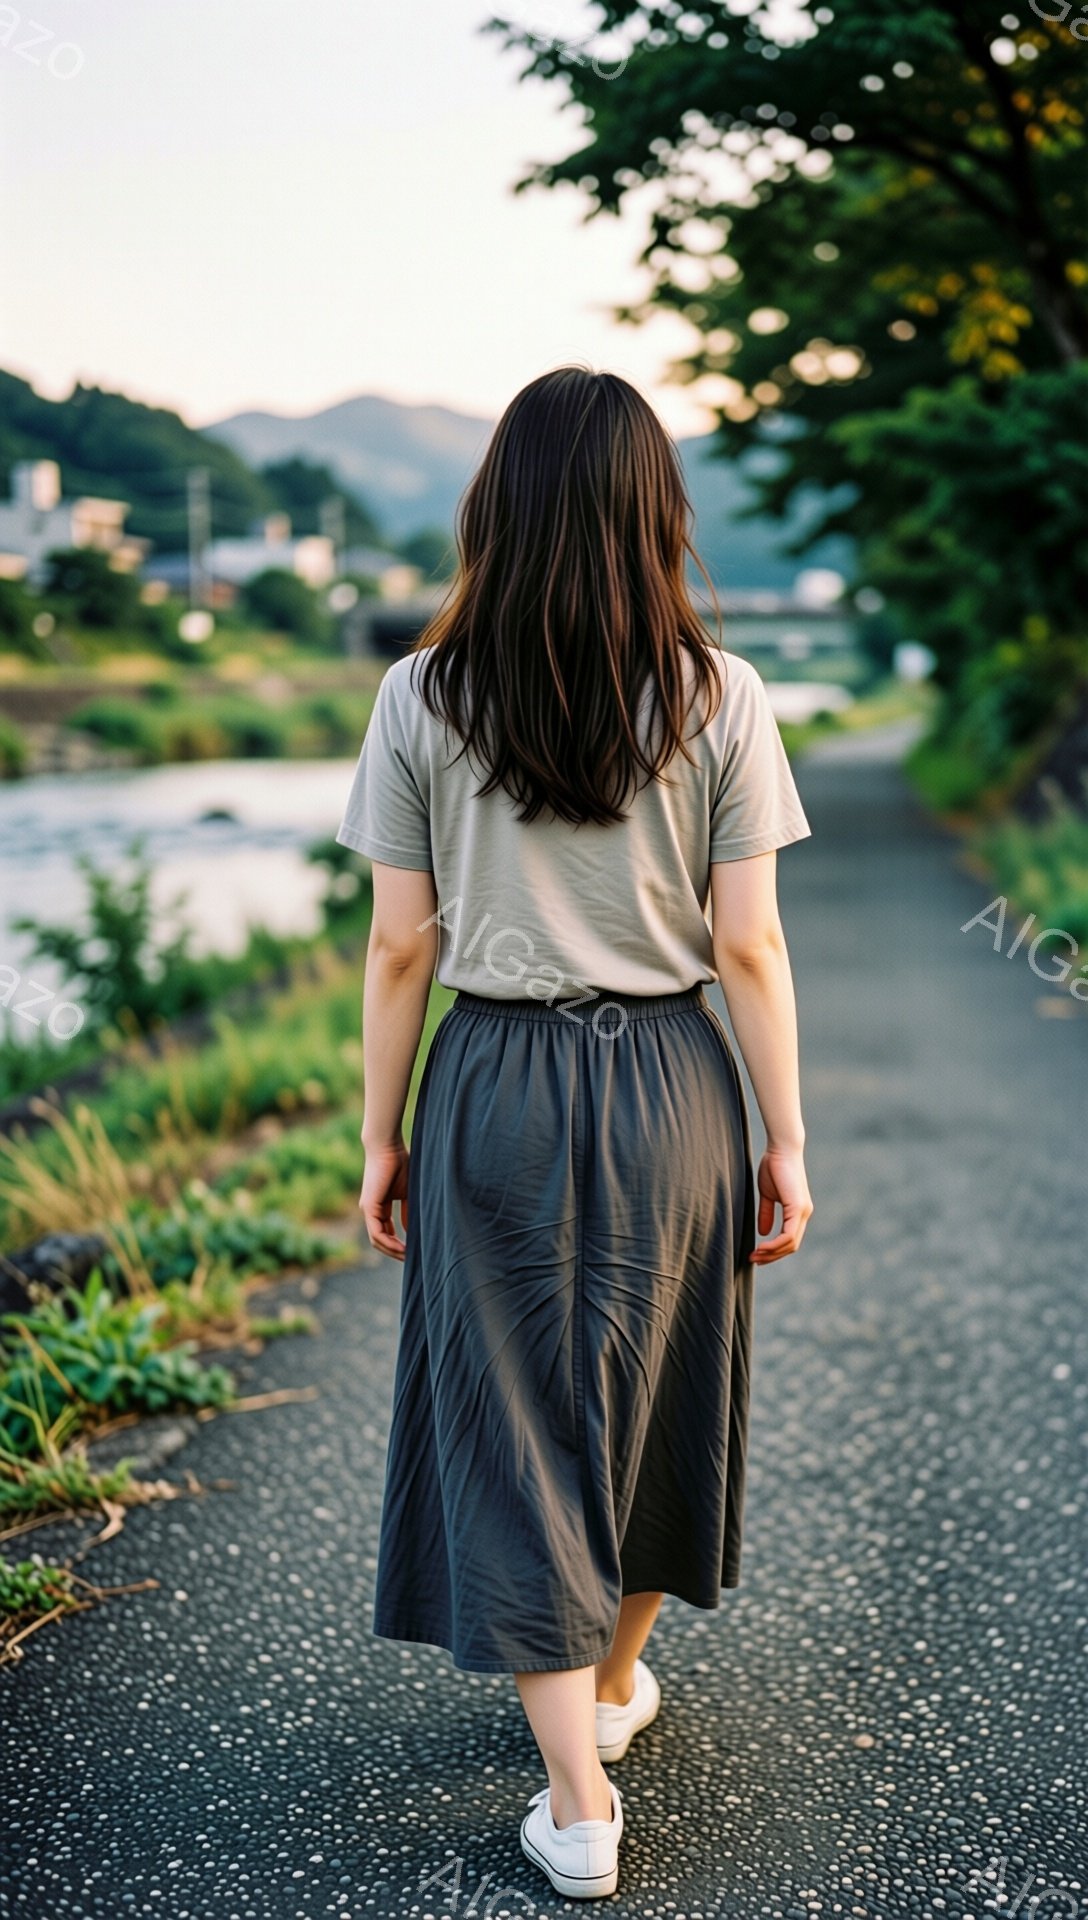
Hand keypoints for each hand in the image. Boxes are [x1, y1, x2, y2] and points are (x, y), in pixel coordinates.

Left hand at [360, 1142, 410, 1260]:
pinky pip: (376, 1233)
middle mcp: (370, 1210)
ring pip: (377, 1240)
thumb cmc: (399, 1164)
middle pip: (380, 1240)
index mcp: (379, 1207)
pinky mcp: (369, 1207)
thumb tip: (410, 1230)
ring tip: (408, 1256)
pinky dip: (388, 1243)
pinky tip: (402, 1248)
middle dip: (395, 1252)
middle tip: (411, 1260)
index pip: (386, 1232)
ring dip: (392, 1251)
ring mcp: (368, 1209)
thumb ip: (408, 1211)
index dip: (398, 1244)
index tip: (412, 1251)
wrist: (388, 1147)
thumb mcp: (407, 1193)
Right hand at [752, 1147, 812, 1265]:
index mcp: (798, 1211)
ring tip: (754, 1256)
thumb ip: (767, 1212)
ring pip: (790, 1244)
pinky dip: (775, 1244)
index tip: (756, 1254)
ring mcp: (803, 1211)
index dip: (773, 1250)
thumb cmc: (773, 1166)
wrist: (780, 1148)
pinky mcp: (798, 1208)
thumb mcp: (767, 1194)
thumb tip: (763, 1232)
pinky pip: (788, 1234)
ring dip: (771, 1253)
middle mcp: (804, 1214)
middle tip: (753, 1260)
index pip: (789, 1240)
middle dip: (772, 1256)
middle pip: (791, 1246)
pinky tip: (762, 1246)